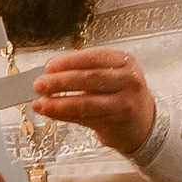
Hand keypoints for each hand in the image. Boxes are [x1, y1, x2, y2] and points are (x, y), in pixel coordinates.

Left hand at [31, 47, 155, 153]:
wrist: (143, 124)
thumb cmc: (121, 96)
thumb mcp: (110, 76)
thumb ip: (84, 71)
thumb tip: (50, 71)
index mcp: (124, 61)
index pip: (94, 57)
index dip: (69, 61)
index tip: (49, 66)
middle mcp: (128, 80)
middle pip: (88, 78)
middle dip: (59, 81)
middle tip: (38, 84)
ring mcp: (124, 102)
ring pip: (85, 101)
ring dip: (58, 102)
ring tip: (39, 102)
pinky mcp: (117, 121)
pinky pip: (84, 117)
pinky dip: (63, 114)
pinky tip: (49, 111)